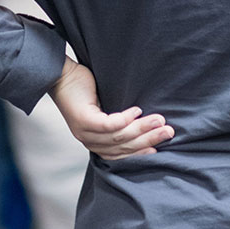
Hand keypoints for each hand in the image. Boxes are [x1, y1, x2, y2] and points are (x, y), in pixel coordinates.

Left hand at [51, 57, 173, 159]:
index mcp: (94, 141)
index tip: (158, 149)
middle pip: (123, 146)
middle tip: (169, 132)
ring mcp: (84, 132)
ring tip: (159, 120)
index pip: (120, 154)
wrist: (60, 74)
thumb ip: (118, 119)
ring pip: (119, 136)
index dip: (140, 152)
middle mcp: (88, 141)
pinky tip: (137, 111)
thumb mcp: (103, 108)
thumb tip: (146, 120)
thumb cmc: (84, 89)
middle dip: (148, 139)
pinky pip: (108, 125)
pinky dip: (125, 119)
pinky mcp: (83, 120)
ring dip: (142, 129)